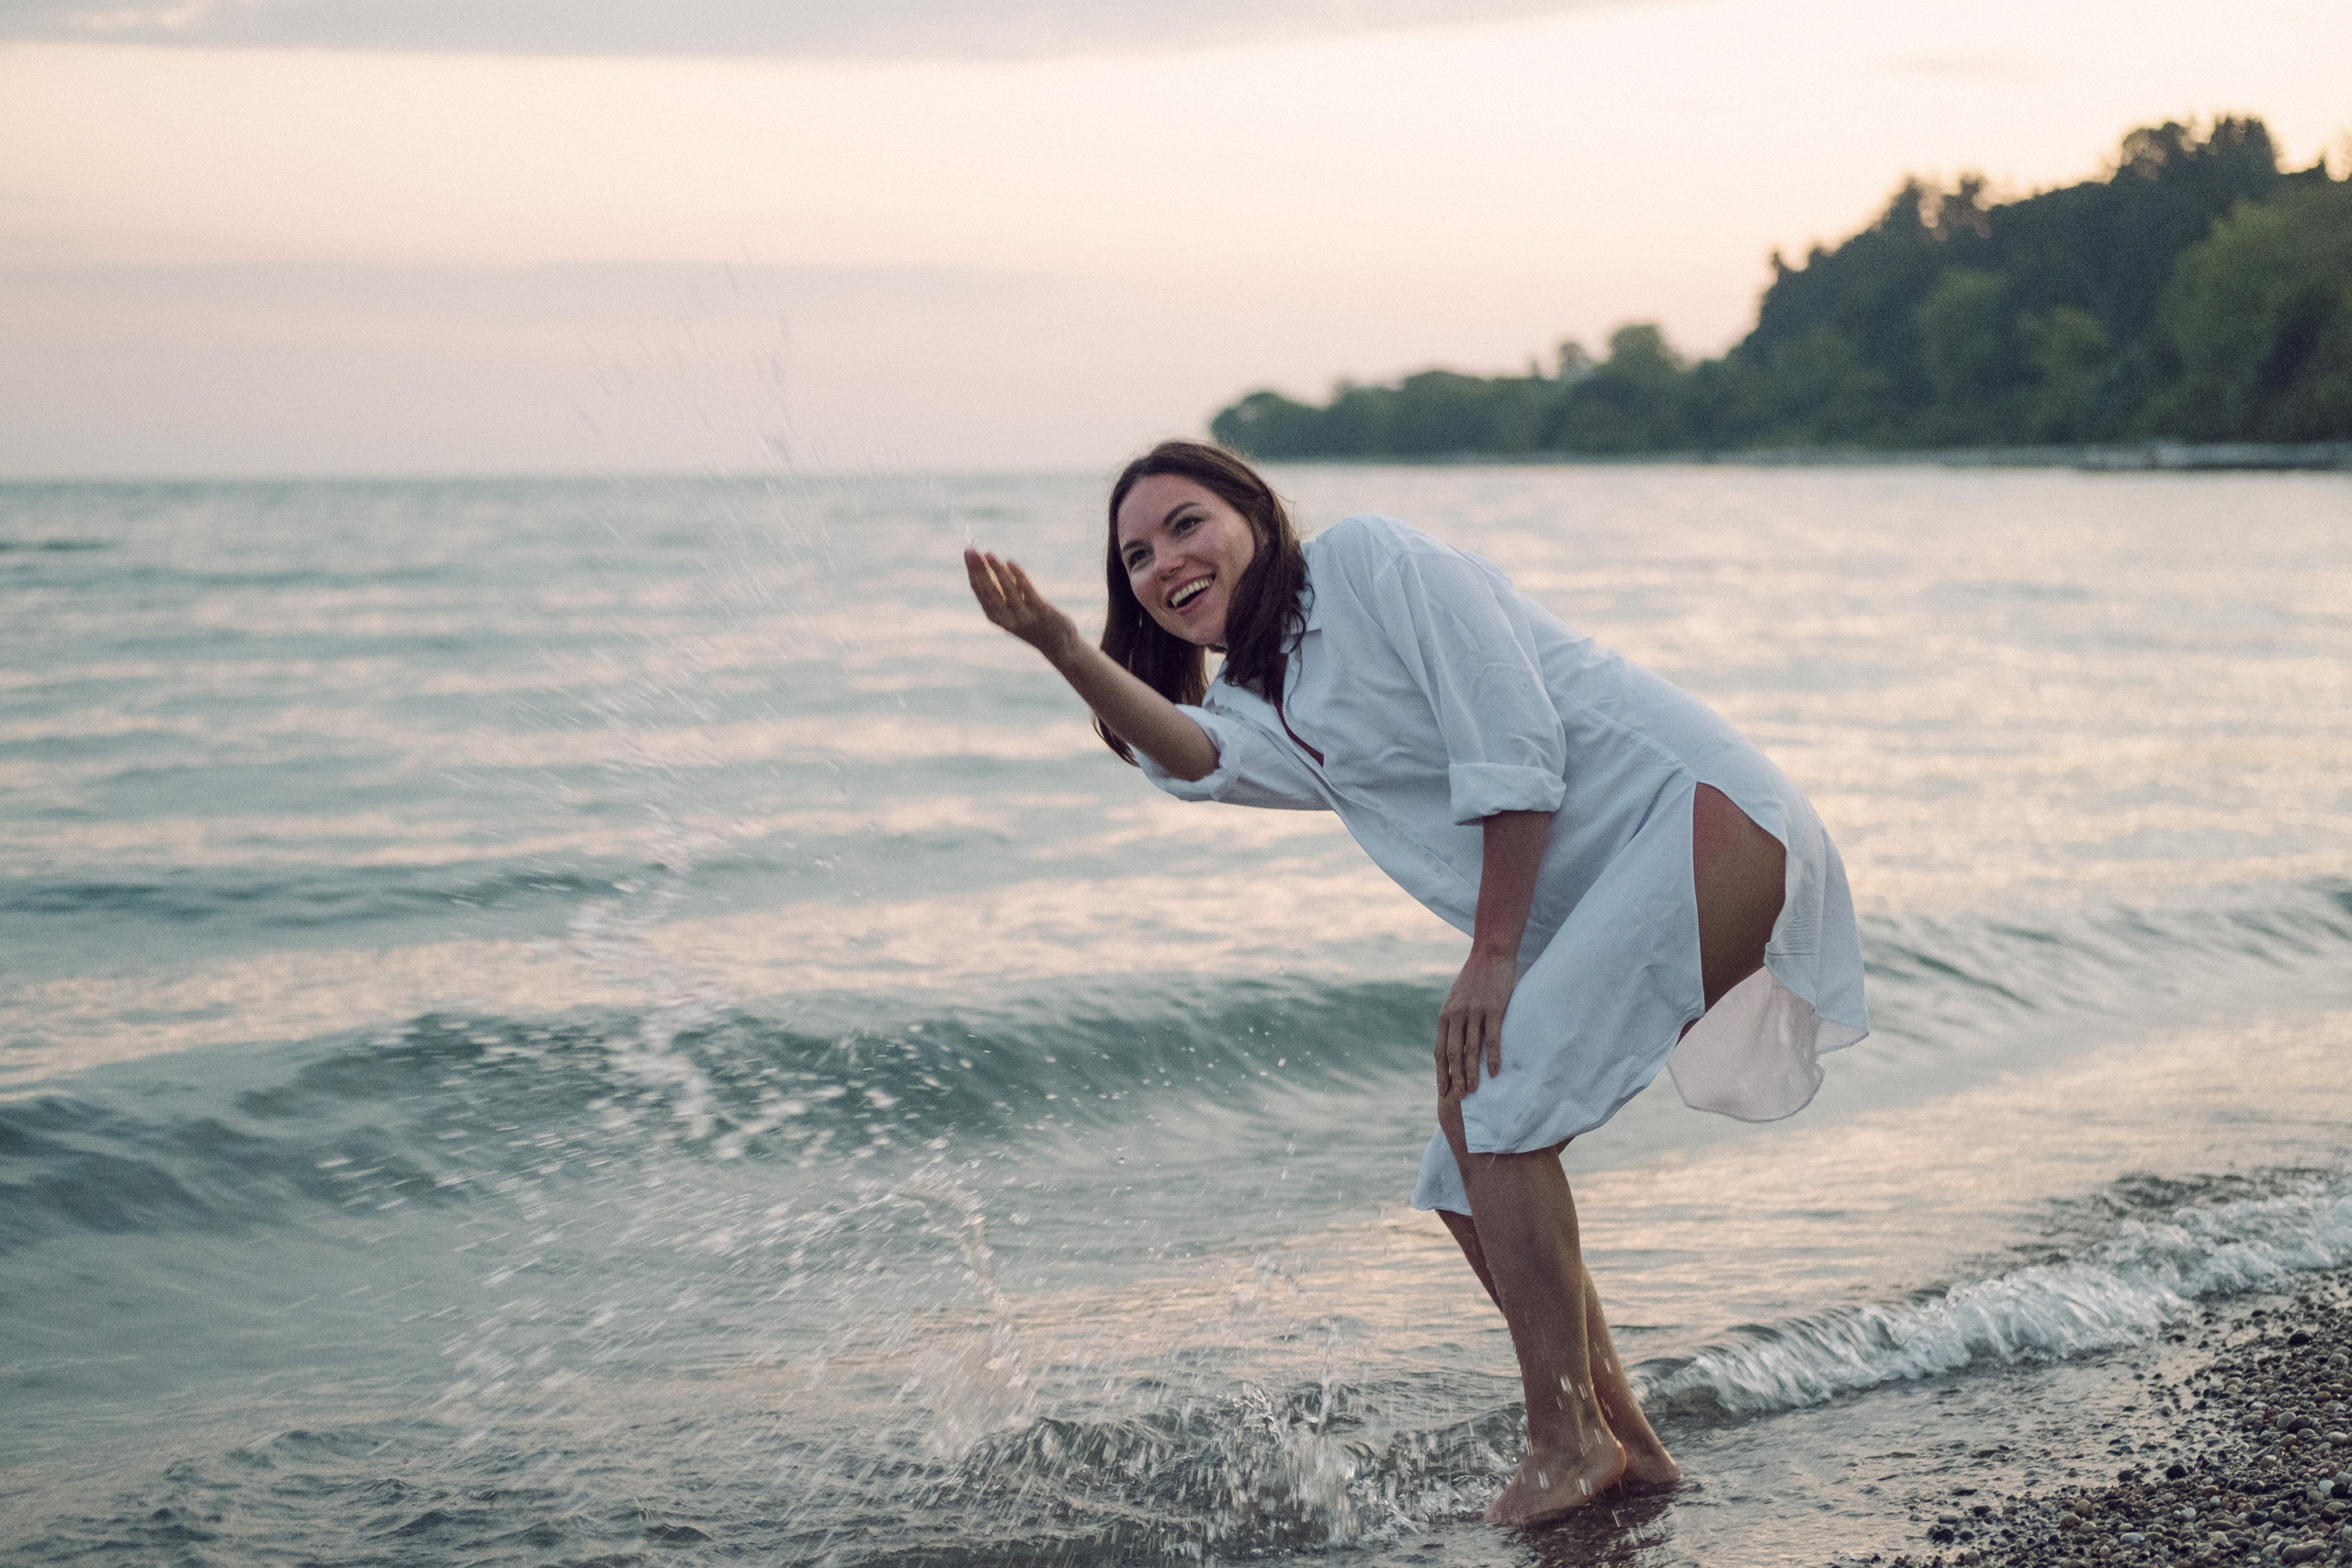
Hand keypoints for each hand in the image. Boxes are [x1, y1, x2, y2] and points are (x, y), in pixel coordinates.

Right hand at [966, 549, 1078, 661]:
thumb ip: (1003, 596)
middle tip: (971, 550)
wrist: (1060, 647)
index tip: (968, 553)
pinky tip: (1010, 562)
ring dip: (996, 570)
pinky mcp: (1041, 612)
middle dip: (978, 569)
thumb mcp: (1014, 612)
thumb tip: (989, 570)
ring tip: (988, 554)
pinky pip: (1026, 590)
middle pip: (988, 590)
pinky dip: (1017, 575)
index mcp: (996, 618)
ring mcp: (1024, 616)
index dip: (972, 572)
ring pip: (1006, 589)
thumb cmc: (1034, 625)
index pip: (980, 592)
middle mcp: (1007, 619)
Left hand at [1437, 948, 1516, 1098]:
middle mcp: (1456, 1015)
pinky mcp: (1492, 1008)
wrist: (1491, 953)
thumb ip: (1455, 1019)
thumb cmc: (1476, 977)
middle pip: (1452, 1054)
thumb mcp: (1458, 998)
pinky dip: (1492, 1057)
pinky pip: (1492, 1038)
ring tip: (1473, 1091)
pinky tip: (1493, 1073)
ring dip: (1471, 1073)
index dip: (1441, 1072)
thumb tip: (1455, 1041)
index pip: (1439, 1050)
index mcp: (1445, 1015)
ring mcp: (1474, 1012)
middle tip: (1458, 1099)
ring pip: (1470, 1049)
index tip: (1442, 1091)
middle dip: (1454, 1078)